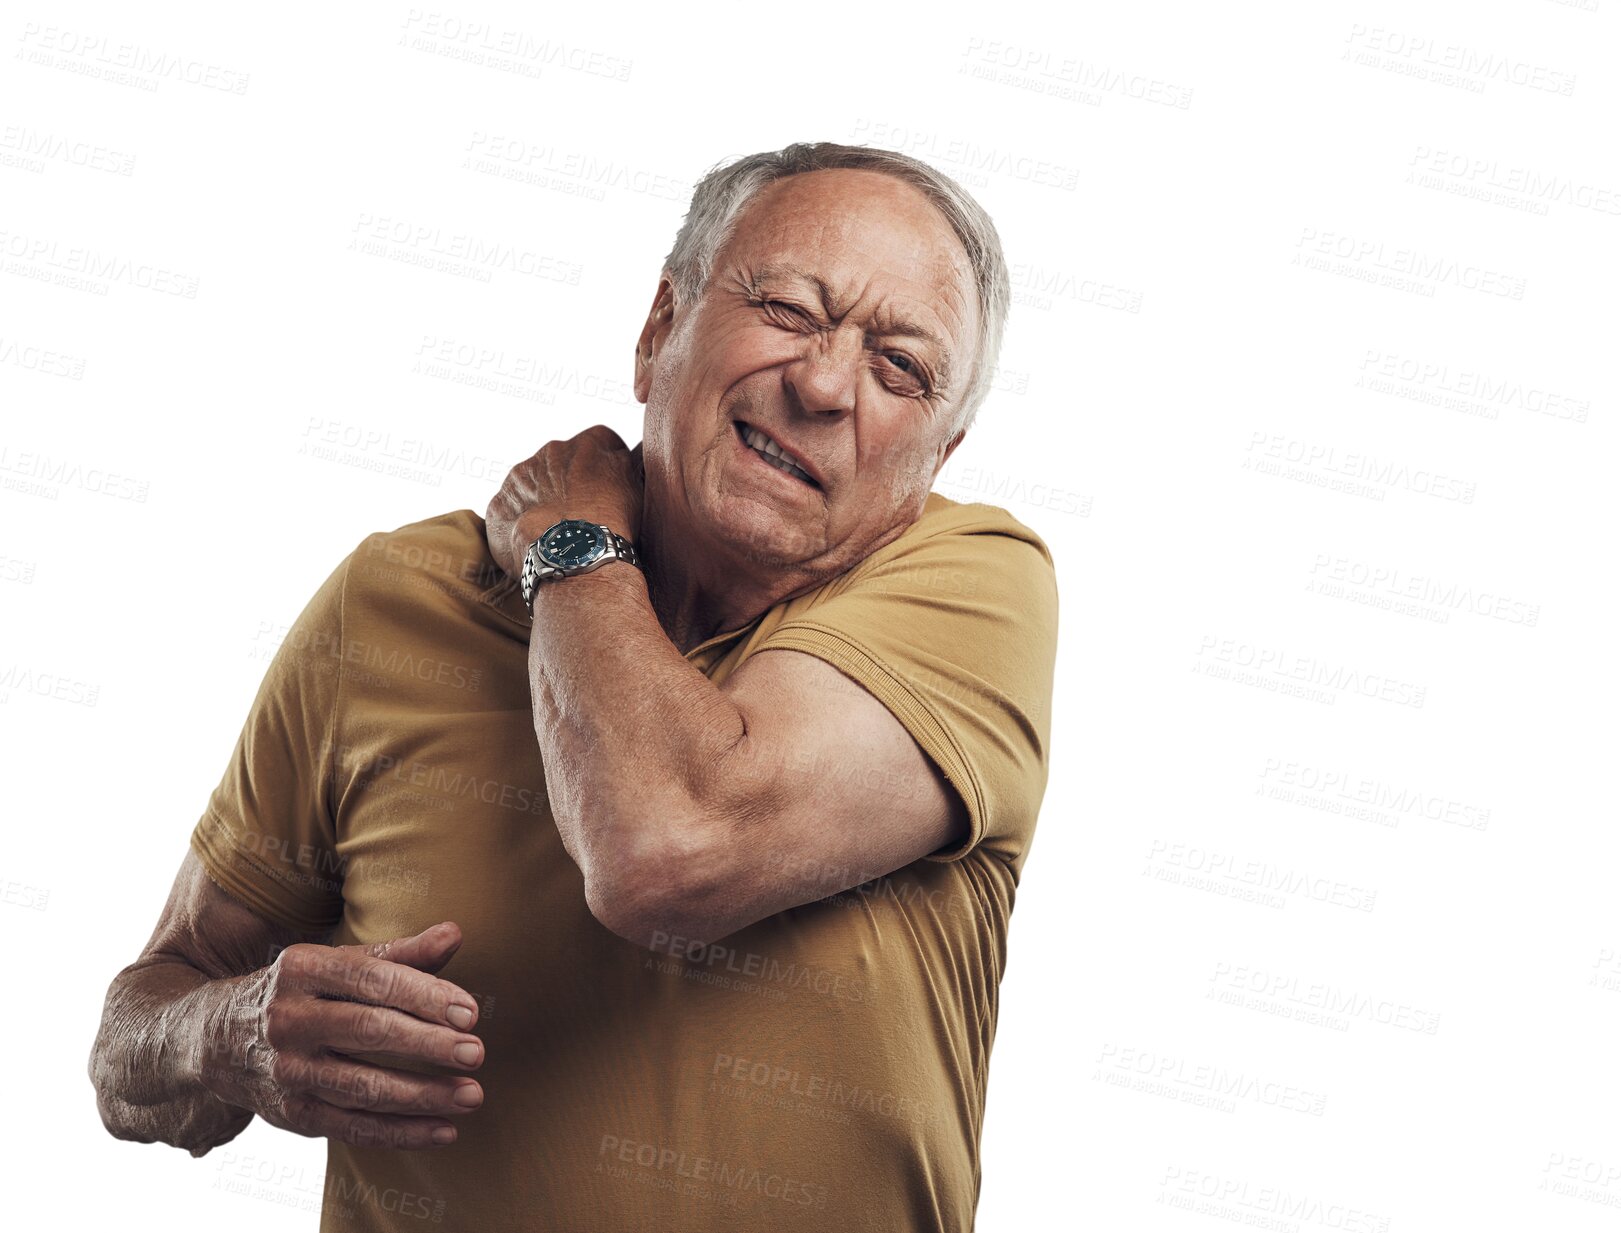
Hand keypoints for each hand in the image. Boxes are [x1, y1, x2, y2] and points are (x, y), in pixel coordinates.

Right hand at [199, 922, 485, 1150]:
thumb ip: (399, 954)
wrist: (212, 1037)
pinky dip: (401, 1132)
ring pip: (362, 1086)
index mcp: (303, 968)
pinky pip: (352, 1127)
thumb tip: (455, 933)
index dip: (426, 996)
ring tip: (471, 1095)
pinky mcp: (290, 1113)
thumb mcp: (337, 963)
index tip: (471, 1012)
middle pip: (369, 1032)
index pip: (373, 981)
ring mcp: (286, 1069)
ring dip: (422, 1096)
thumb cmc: (300, 990)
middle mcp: (289, 1018)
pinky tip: (444, 1131)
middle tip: (476, 1054)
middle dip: (428, 1046)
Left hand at [485, 425, 644, 579]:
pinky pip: (509, 512)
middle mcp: (549, 451)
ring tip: (557, 533)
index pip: (601, 443)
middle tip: (581, 514)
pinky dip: (520, 525)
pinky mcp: (498, 506)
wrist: (573, 554)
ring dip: (541, 502)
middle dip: (568, 484)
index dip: (605, 466)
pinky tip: (536, 544)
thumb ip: (625, 464)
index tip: (609, 488)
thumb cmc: (611, 521)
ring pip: (531, 485)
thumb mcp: (636, 485)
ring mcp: (518, 478)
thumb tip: (620, 458)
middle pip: (559, 463)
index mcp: (588, 443)